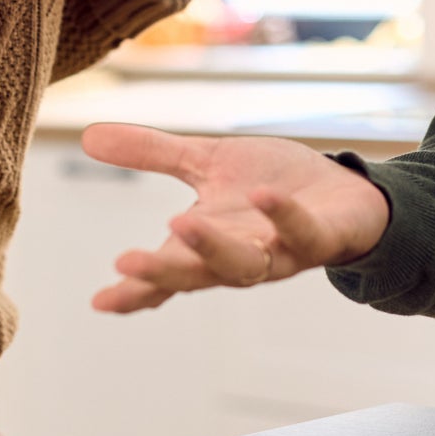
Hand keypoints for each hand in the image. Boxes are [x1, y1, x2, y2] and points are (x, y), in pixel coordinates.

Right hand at [81, 123, 390, 311]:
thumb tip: (88, 135)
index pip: (166, 275)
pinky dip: (283, 217)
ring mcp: (283, 252)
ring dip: (213, 249)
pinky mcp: (322, 237)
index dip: (135, 291)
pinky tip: (261, 197)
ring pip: (246, 265)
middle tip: (127, 262)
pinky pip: (303, 234)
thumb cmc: (273, 186)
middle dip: (163, 272)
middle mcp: (242, 257)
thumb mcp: (207, 162)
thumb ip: (153, 154)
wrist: (345, 192)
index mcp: (209, 246)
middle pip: (199, 276)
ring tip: (180, 223)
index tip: (99, 300)